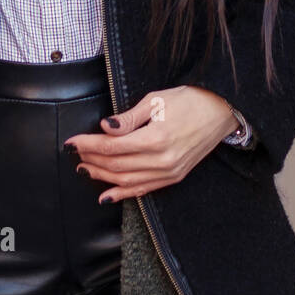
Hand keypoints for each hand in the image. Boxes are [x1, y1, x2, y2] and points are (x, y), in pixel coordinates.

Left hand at [65, 86, 237, 203]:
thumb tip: (105, 127)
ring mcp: (169, 172)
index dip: (89, 144)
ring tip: (85, 169)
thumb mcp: (156, 100)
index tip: (73, 141)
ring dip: (102, 176)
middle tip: (76, 153)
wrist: (220, 112)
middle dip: (92, 159)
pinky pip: (143, 190)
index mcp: (156, 138)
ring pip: (127, 180)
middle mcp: (162, 160)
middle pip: (116, 165)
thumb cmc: (190, 101)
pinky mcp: (174, 177)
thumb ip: (128, 118)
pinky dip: (123, 194)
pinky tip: (106, 194)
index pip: (112, 146)